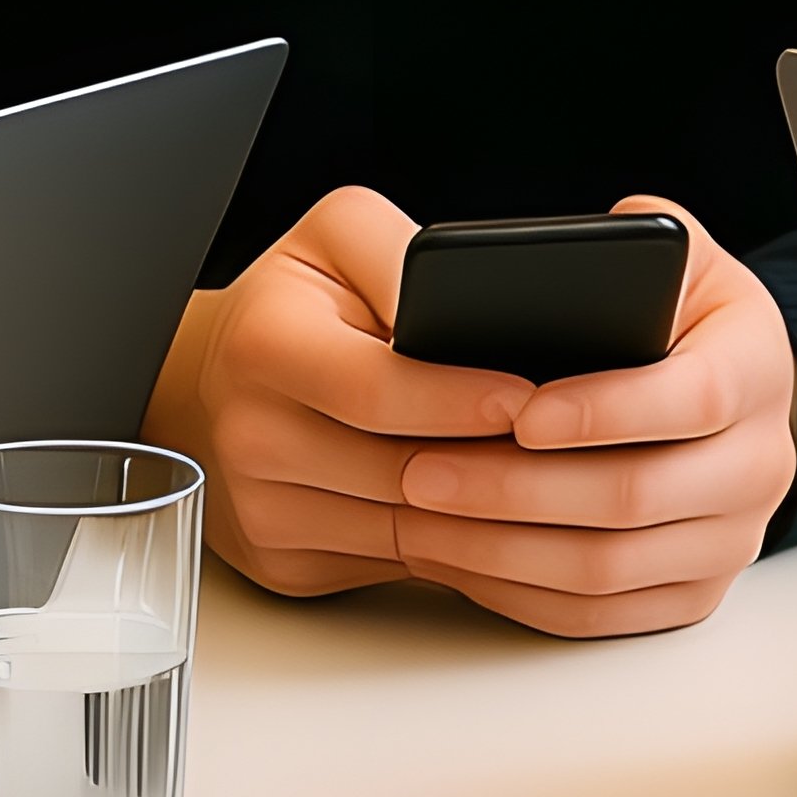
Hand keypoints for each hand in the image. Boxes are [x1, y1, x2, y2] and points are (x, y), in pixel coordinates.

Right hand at [141, 187, 796, 637]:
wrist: (216, 373)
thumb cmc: (297, 295)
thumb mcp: (338, 235)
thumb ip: (403, 254)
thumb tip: (483, 303)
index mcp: (264, 344)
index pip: (376, 387)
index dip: (459, 397)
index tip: (530, 397)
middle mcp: (250, 436)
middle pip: (398, 468)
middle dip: (494, 464)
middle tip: (579, 453)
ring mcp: (263, 512)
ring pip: (402, 527)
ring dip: (487, 516)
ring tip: (564, 486)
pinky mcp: (285, 561)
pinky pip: (390, 561)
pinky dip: (456, 545)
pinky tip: (512, 520)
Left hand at [393, 192, 796, 637]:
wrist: (731, 388)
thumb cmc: (682, 312)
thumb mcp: (680, 255)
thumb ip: (640, 234)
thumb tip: (578, 245)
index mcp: (758, 367)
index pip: (695, 397)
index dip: (604, 409)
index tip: (520, 411)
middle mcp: (760, 462)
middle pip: (637, 497)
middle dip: (516, 488)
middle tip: (424, 468)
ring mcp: (731, 539)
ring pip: (609, 567)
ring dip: (501, 547)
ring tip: (422, 514)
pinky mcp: (694, 592)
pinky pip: (601, 617)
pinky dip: (520, 593)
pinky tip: (458, 556)